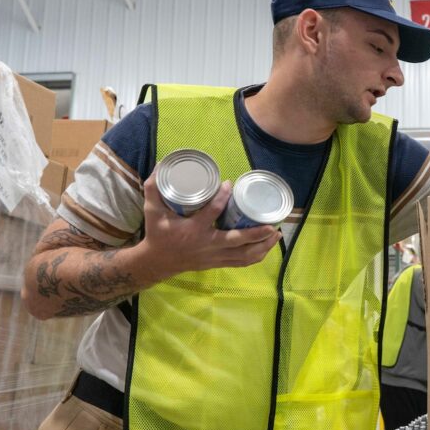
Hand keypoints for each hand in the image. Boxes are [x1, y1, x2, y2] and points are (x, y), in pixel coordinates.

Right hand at [134, 170, 282, 279]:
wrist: (158, 262)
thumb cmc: (158, 234)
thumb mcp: (153, 211)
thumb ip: (155, 189)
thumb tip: (161, 165)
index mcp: (192, 230)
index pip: (211, 212)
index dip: (222, 197)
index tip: (229, 184)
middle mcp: (207, 245)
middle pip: (237, 240)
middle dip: (257, 233)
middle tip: (272, 223)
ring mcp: (214, 256)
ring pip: (244, 255)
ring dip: (263, 246)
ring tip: (276, 234)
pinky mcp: (218, 263)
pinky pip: (242, 263)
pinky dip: (257, 256)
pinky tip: (268, 247)